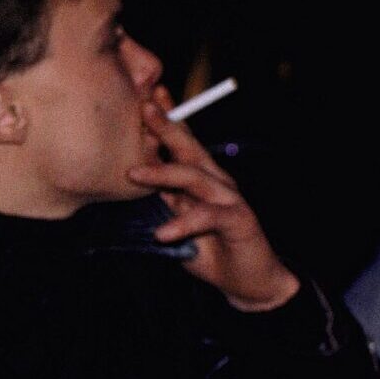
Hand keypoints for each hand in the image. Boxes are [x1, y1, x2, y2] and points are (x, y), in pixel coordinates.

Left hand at [127, 89, 299, 311]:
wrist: (249, 280)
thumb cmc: (210, 249)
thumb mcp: (178, 222)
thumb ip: (162, 201)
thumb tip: (130, 182)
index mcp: (200, 177)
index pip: (180, 144)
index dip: (164, 120)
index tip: (143, 97)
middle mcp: (215, 180)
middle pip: (188, 148)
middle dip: (165, 127)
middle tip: (143, 108)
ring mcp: (229, 197)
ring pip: (194, 177)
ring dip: (162, 174)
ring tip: (133, 174)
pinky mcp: (239, 220)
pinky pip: (208, 216)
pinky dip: (185, 223)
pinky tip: (163, 232)